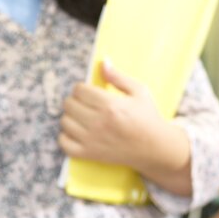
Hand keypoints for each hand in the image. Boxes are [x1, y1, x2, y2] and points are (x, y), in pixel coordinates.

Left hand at [58, 59, 191, 192]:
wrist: (155, 147)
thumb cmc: (147, 117)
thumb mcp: (139, 92)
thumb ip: (118, 77)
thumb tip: (103, 63)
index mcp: (110, 105)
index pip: (79, 90)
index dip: (82, 88)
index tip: (88, 92)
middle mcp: (98, 122)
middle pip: (69, 104)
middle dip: (75, 100)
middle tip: (86, 104)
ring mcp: (92, 140)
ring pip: (64, 121)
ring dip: (71, 117)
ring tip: (82, 117)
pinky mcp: (89, 154)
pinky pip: (63, 143)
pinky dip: (66, 136)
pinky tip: (77, 132)